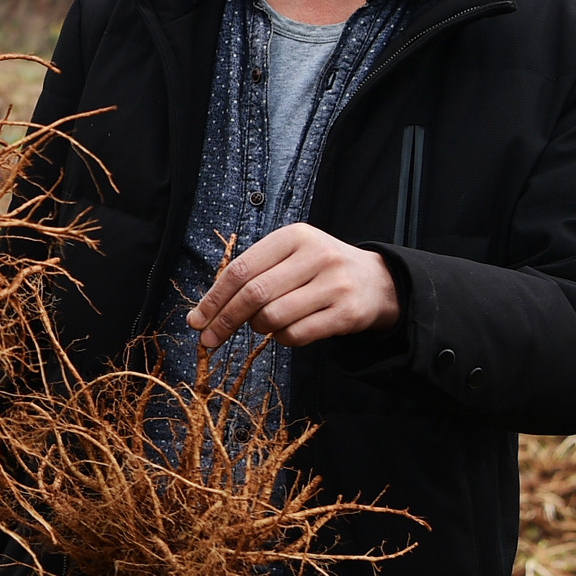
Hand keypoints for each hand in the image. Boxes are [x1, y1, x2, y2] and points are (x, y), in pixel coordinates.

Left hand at [188, 222, 399, 349]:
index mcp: (294, 236)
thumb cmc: (320, 270)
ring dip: (259, 328)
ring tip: (264, 324)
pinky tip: (286, 331)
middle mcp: (316, 255)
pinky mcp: (347, 312)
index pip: (240, 269)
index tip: (196, 321)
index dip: (213, 298)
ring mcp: (334, 284)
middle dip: (224, 320)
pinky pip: (297, 335)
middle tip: (209, 339)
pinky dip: (282, 339)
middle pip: (253, 294)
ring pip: (273, 317)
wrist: (378, 281)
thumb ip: (252, 275)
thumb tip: (204, 313)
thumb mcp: (290, 256)